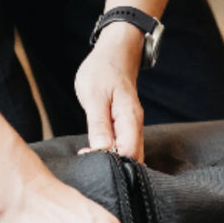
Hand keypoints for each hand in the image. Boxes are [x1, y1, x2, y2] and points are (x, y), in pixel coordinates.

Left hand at [74, 22, 145, 160]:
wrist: (115, 56)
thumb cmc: (103, 72)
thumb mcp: (94, 95)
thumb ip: (98, 124)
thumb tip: (101, 149)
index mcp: (130, 120)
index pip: (128, 153)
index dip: (111, 161)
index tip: (87, 155)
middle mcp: (135, 128)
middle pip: (133, 159)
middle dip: (114, 166)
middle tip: (88, 161)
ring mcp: (132, 129)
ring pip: (129, 155)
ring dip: (113, 160)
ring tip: (90, 156)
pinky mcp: (126, 128)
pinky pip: (124, 147)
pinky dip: (113, 153)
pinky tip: (98, 151)